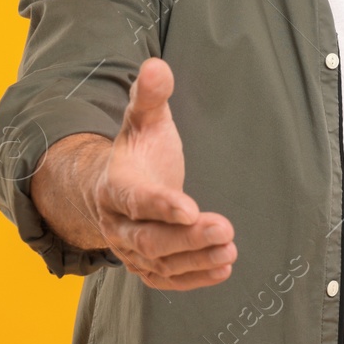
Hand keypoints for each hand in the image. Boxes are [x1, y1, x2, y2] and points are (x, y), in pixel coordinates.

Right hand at [92, 57, 235, 289]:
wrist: (113, 186)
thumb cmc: (138, 150)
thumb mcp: (143, 119)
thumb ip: (150, 95)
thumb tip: (156, 65)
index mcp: (115, 186)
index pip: (136, 199)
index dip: (161, 205)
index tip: (190, 208)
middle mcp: (117, 223)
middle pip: (148, 238)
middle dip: (186, 238)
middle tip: (225, 230)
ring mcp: (129, 248)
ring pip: (159, 262)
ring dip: (195, 259)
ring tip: (231, 251)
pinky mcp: (145, 265)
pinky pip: (165, 279)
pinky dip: (192, 278)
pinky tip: (223, 269)